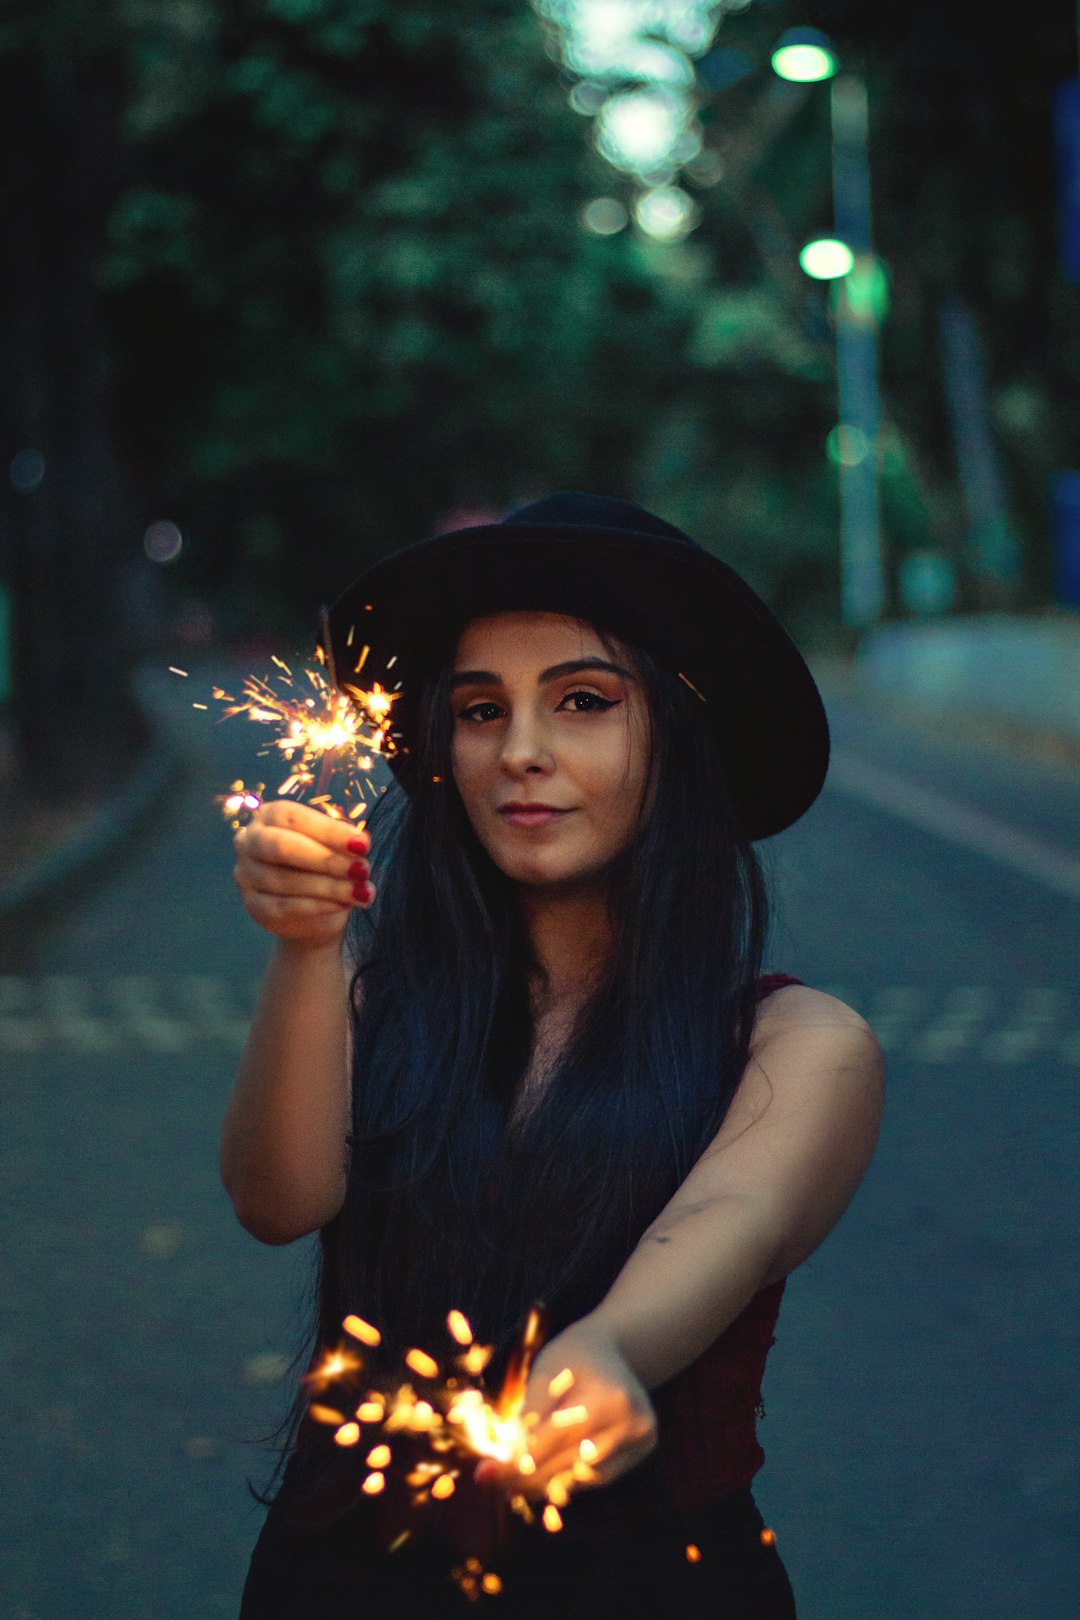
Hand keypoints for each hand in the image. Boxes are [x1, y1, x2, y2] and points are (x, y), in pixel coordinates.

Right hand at [233, 800, 374, 949]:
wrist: (310, 911)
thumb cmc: (321, 865)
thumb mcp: (332, 846)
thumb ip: (340, 841)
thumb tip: (360, 842)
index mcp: (269, 816)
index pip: (294, 818)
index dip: (329, 831)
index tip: (363, 845)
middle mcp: (249, 842)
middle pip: (283, 847)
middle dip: (326, 859)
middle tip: (362, 870)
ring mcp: (247, 876)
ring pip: (286, 881)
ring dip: (330, 887)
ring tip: (362, 892)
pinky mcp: (254, 906)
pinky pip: (286, 907)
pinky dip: (319, 906)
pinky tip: (344, 905)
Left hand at [474, 1315, 656, 1502]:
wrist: (617, 1347)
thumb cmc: (573, 1356)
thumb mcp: (545, 1371)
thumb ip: (528, 1414)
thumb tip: (506, 1459)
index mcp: (608, 1397)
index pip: (553, 1440)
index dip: (516, 1461)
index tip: (484, 1475)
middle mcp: (632, 1422)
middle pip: (568, 1463)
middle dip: (525, 1477)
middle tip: (490, 1484)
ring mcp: (642, 1439)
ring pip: (583, 1477)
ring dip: (545, 1484)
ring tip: (511, 1485)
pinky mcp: (643, 1450)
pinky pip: (600, 1477)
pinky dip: (570, 1480)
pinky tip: (543, 1480)